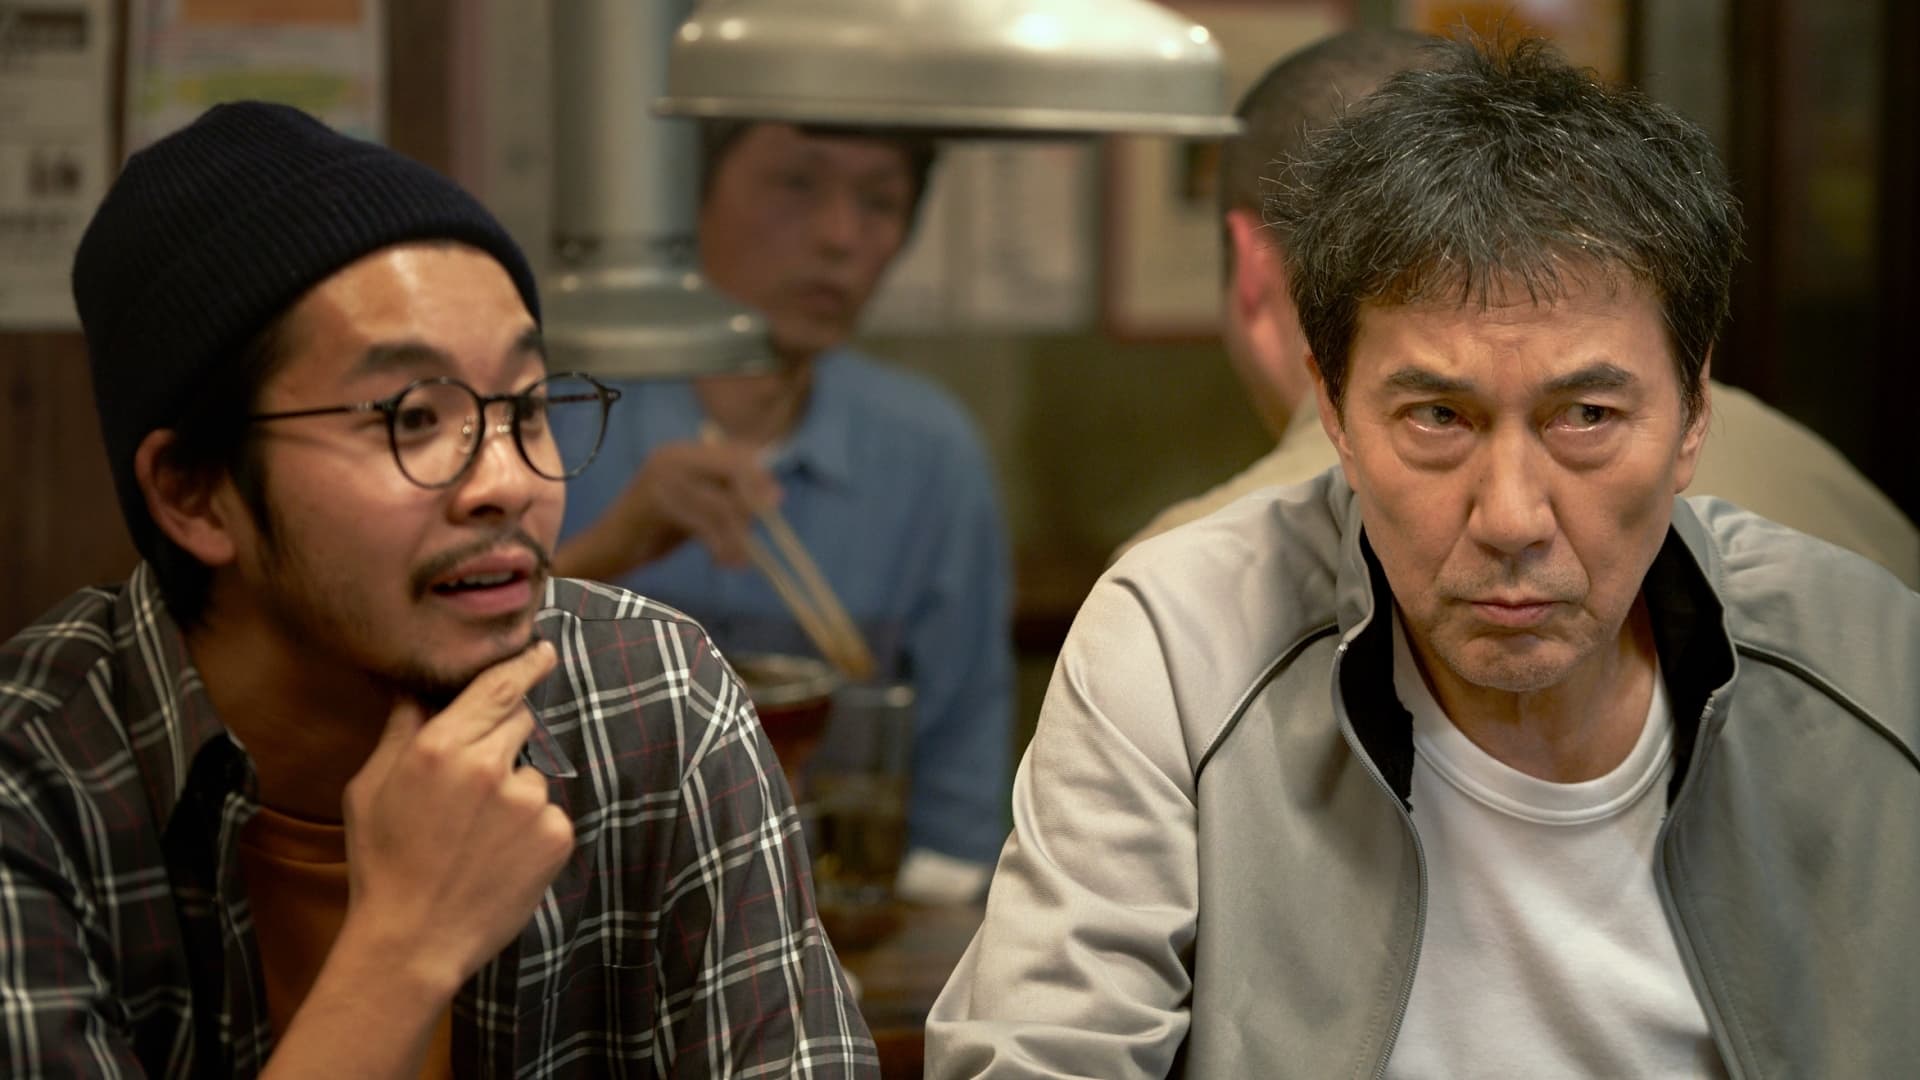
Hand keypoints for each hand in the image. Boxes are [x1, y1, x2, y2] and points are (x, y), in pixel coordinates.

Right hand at [337, 640, 573, 997]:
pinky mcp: (556, 836)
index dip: (525, 664)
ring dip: (515, 791)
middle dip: (503, 739)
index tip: (541, 651)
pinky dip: (532, 829)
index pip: (498, 686)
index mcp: (440, 747)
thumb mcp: (370, 788)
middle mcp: (490, 766)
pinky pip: (550, 813)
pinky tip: (498, 857)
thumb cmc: (383, 863)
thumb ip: (401, 729)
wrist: (412, 942)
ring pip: (534, 773)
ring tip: (477, 836)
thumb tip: (417, 685)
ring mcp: (529, 802)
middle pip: (520, 721)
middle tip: (474, 785)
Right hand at [556, 440, 779, 576]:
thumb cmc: (651, 533)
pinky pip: (702, 522)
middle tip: (764, 528)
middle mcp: (672, 456)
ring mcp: (661, 477)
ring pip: (720, 502)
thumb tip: (772, 496)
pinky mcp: (654, 502)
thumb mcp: (695, 508)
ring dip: (737, 534)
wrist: (604, 551)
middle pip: (732, 469)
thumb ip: (725, 498)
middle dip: (753, 499)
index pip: (733, 452)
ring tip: (742, 559)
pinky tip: (726, 561)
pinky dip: (720, 544)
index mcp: (682, 452)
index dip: (758, 474)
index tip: (776, 499)